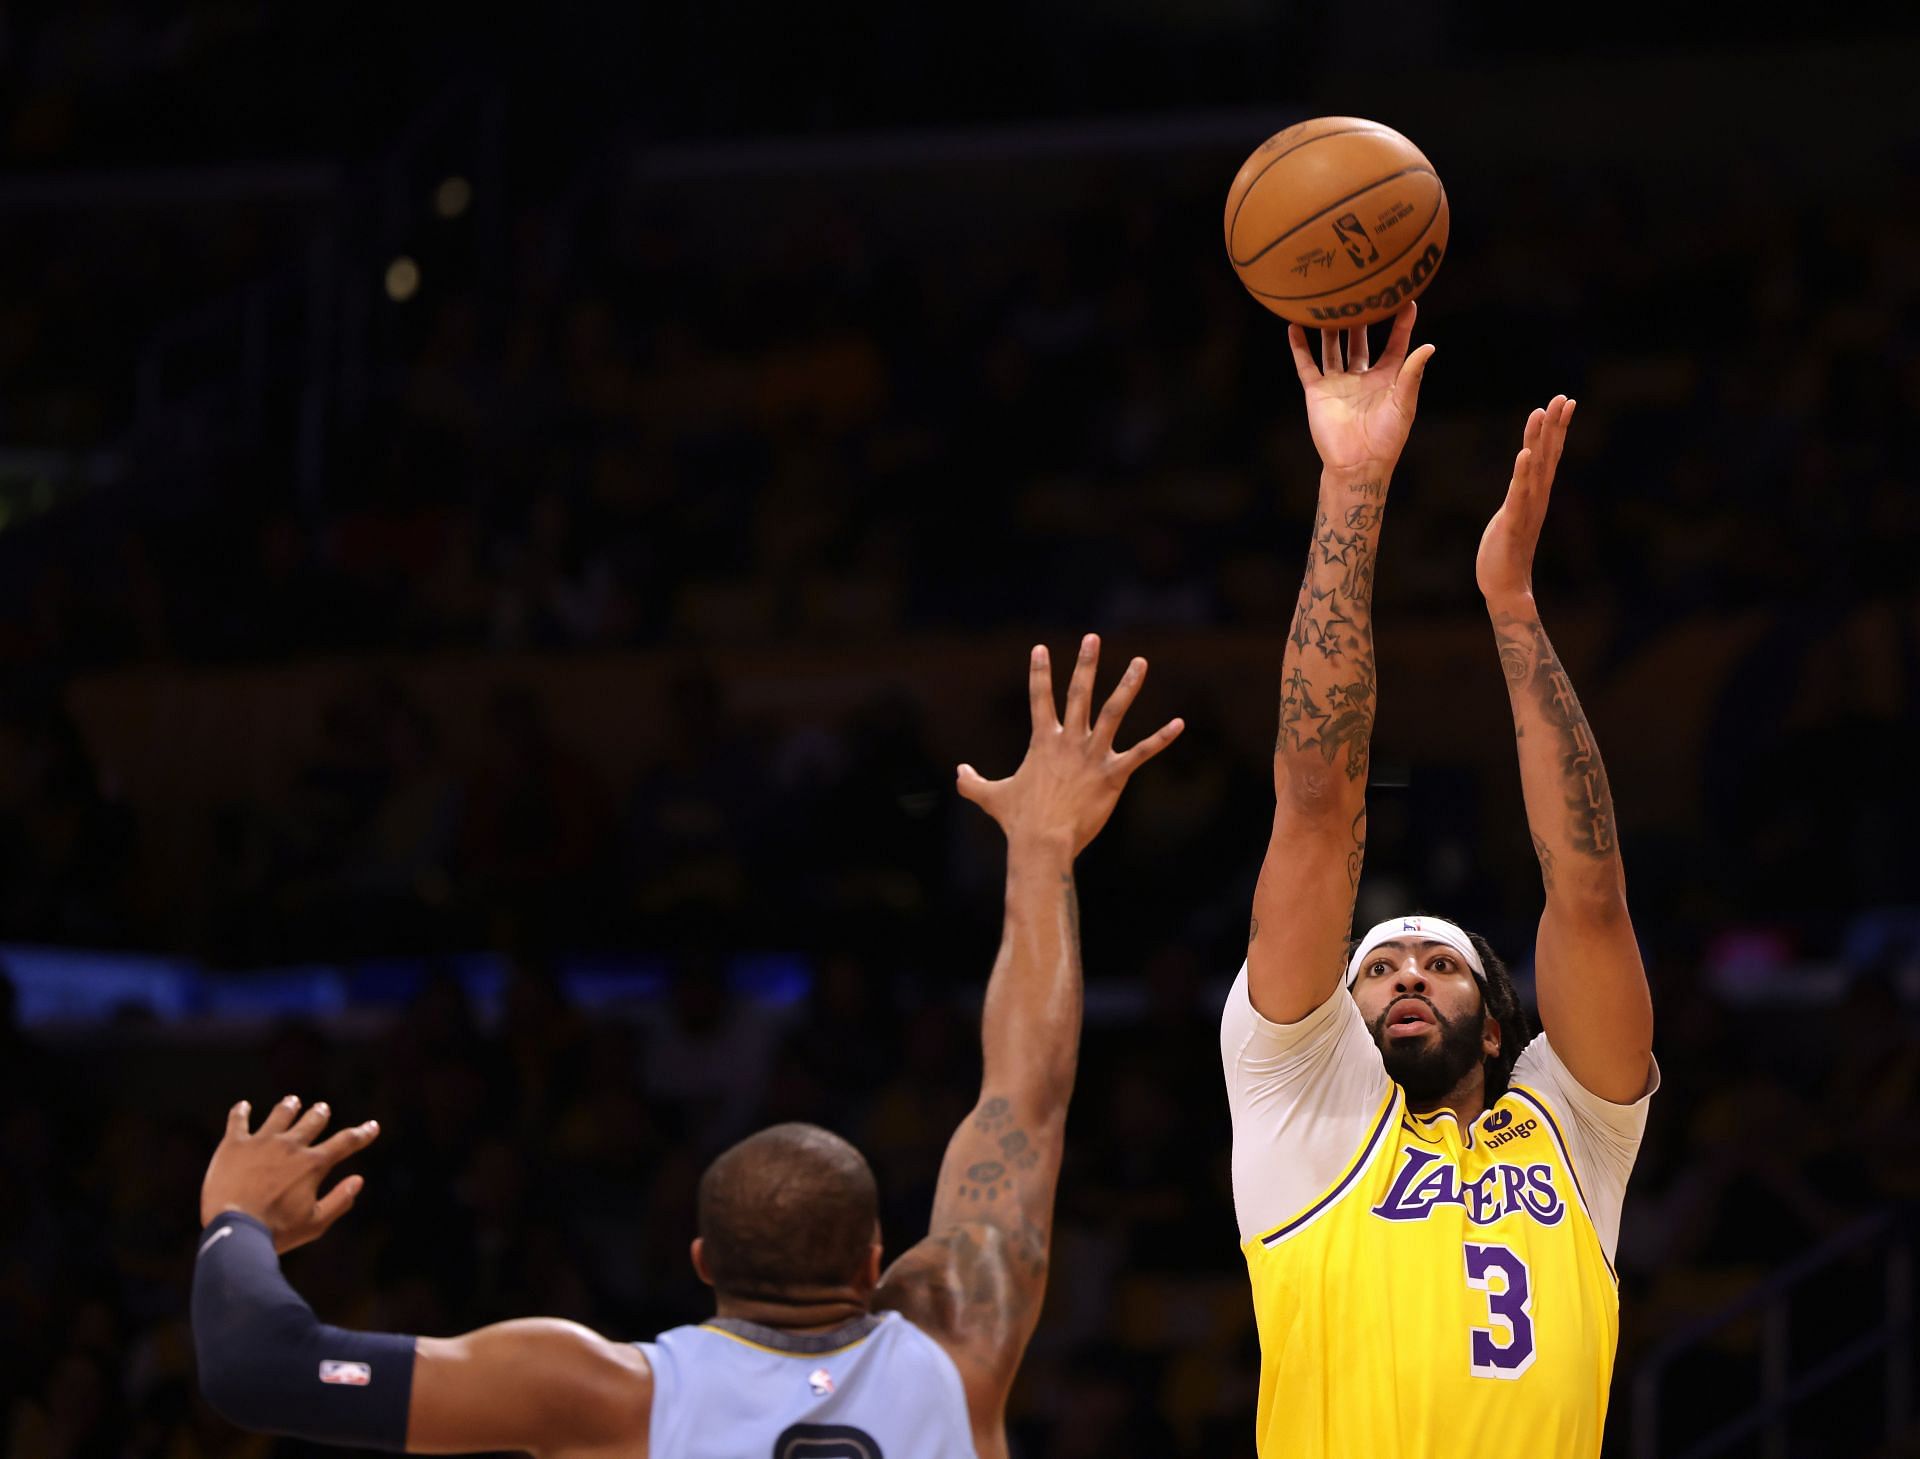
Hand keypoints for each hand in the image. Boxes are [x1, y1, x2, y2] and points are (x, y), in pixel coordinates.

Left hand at [200, 1096, 380, 1253]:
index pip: (345, 1142)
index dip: (362, 1133)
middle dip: (319, 1114)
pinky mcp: (234, 1145)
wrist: (234, 1230)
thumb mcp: (315, 1223)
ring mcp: (262, 1142)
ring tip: (292, 1102)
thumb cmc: (276, 1232)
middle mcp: (290, 1146)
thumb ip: (340, 1201)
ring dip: (289, 1107)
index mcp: (313, 1164)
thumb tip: (358, 1181)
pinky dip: (241, 1111)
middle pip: (312, 1120)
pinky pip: (238, 1120)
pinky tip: (243, 1106)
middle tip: (322, 1109)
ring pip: (280, 1114)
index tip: (372, 1126)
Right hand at [957, 635, 1183, 855]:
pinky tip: (1179, 723)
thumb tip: (959, 772)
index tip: (1041, 648)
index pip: (1039, 698)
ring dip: (1128, 685)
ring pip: (1113, 712)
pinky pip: (1142, 753)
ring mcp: (1093, 755)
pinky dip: (1162, 738)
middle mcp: (1069, 741)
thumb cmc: (1018, 821)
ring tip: (1140, 661)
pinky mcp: (1114, 775)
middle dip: (1086, 664)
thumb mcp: (990, 797)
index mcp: (1042, 742)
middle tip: (1092, 638)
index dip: (1040, 672)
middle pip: (1079, 693)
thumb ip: (972, 782)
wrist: (1042, 842)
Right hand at [1287, 301, 1434, 473]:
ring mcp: (1338, 383)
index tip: (1405, 299)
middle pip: (1359, 341)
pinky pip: (1306, 365)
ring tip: (1327, 303)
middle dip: (1360, 319)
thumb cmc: (1387, 438)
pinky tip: (1294, 327)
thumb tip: (1428, 346)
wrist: (1357, 464)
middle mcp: (1361, 376)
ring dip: (1330, 329)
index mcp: (1387, 378)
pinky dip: (1299, 347)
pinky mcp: (1318, 391)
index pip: (1395, 344)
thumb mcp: (1404, 403)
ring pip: (1332, 348)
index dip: (1401, 323)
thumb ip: (1412, 374)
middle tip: (1358, 293)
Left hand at [1476, 395, 1575, 603]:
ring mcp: (1526, 511)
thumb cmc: (1506, 557)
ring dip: (1539, 440)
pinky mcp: (1511, 524)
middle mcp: (1536, 499)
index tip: (1565, 402)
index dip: (1557, 429)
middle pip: (1548, 456)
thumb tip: (1524, 486)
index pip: (1549, 457)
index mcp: (1536, 496)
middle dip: (1555, 425)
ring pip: (1536, 469)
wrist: (1505, 590)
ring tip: (1542, 412)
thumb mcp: (1514, 521)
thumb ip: (1520, 502)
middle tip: (1563, 397)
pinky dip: (1522, 473)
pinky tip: (1524, 453)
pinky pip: (1518, 494)